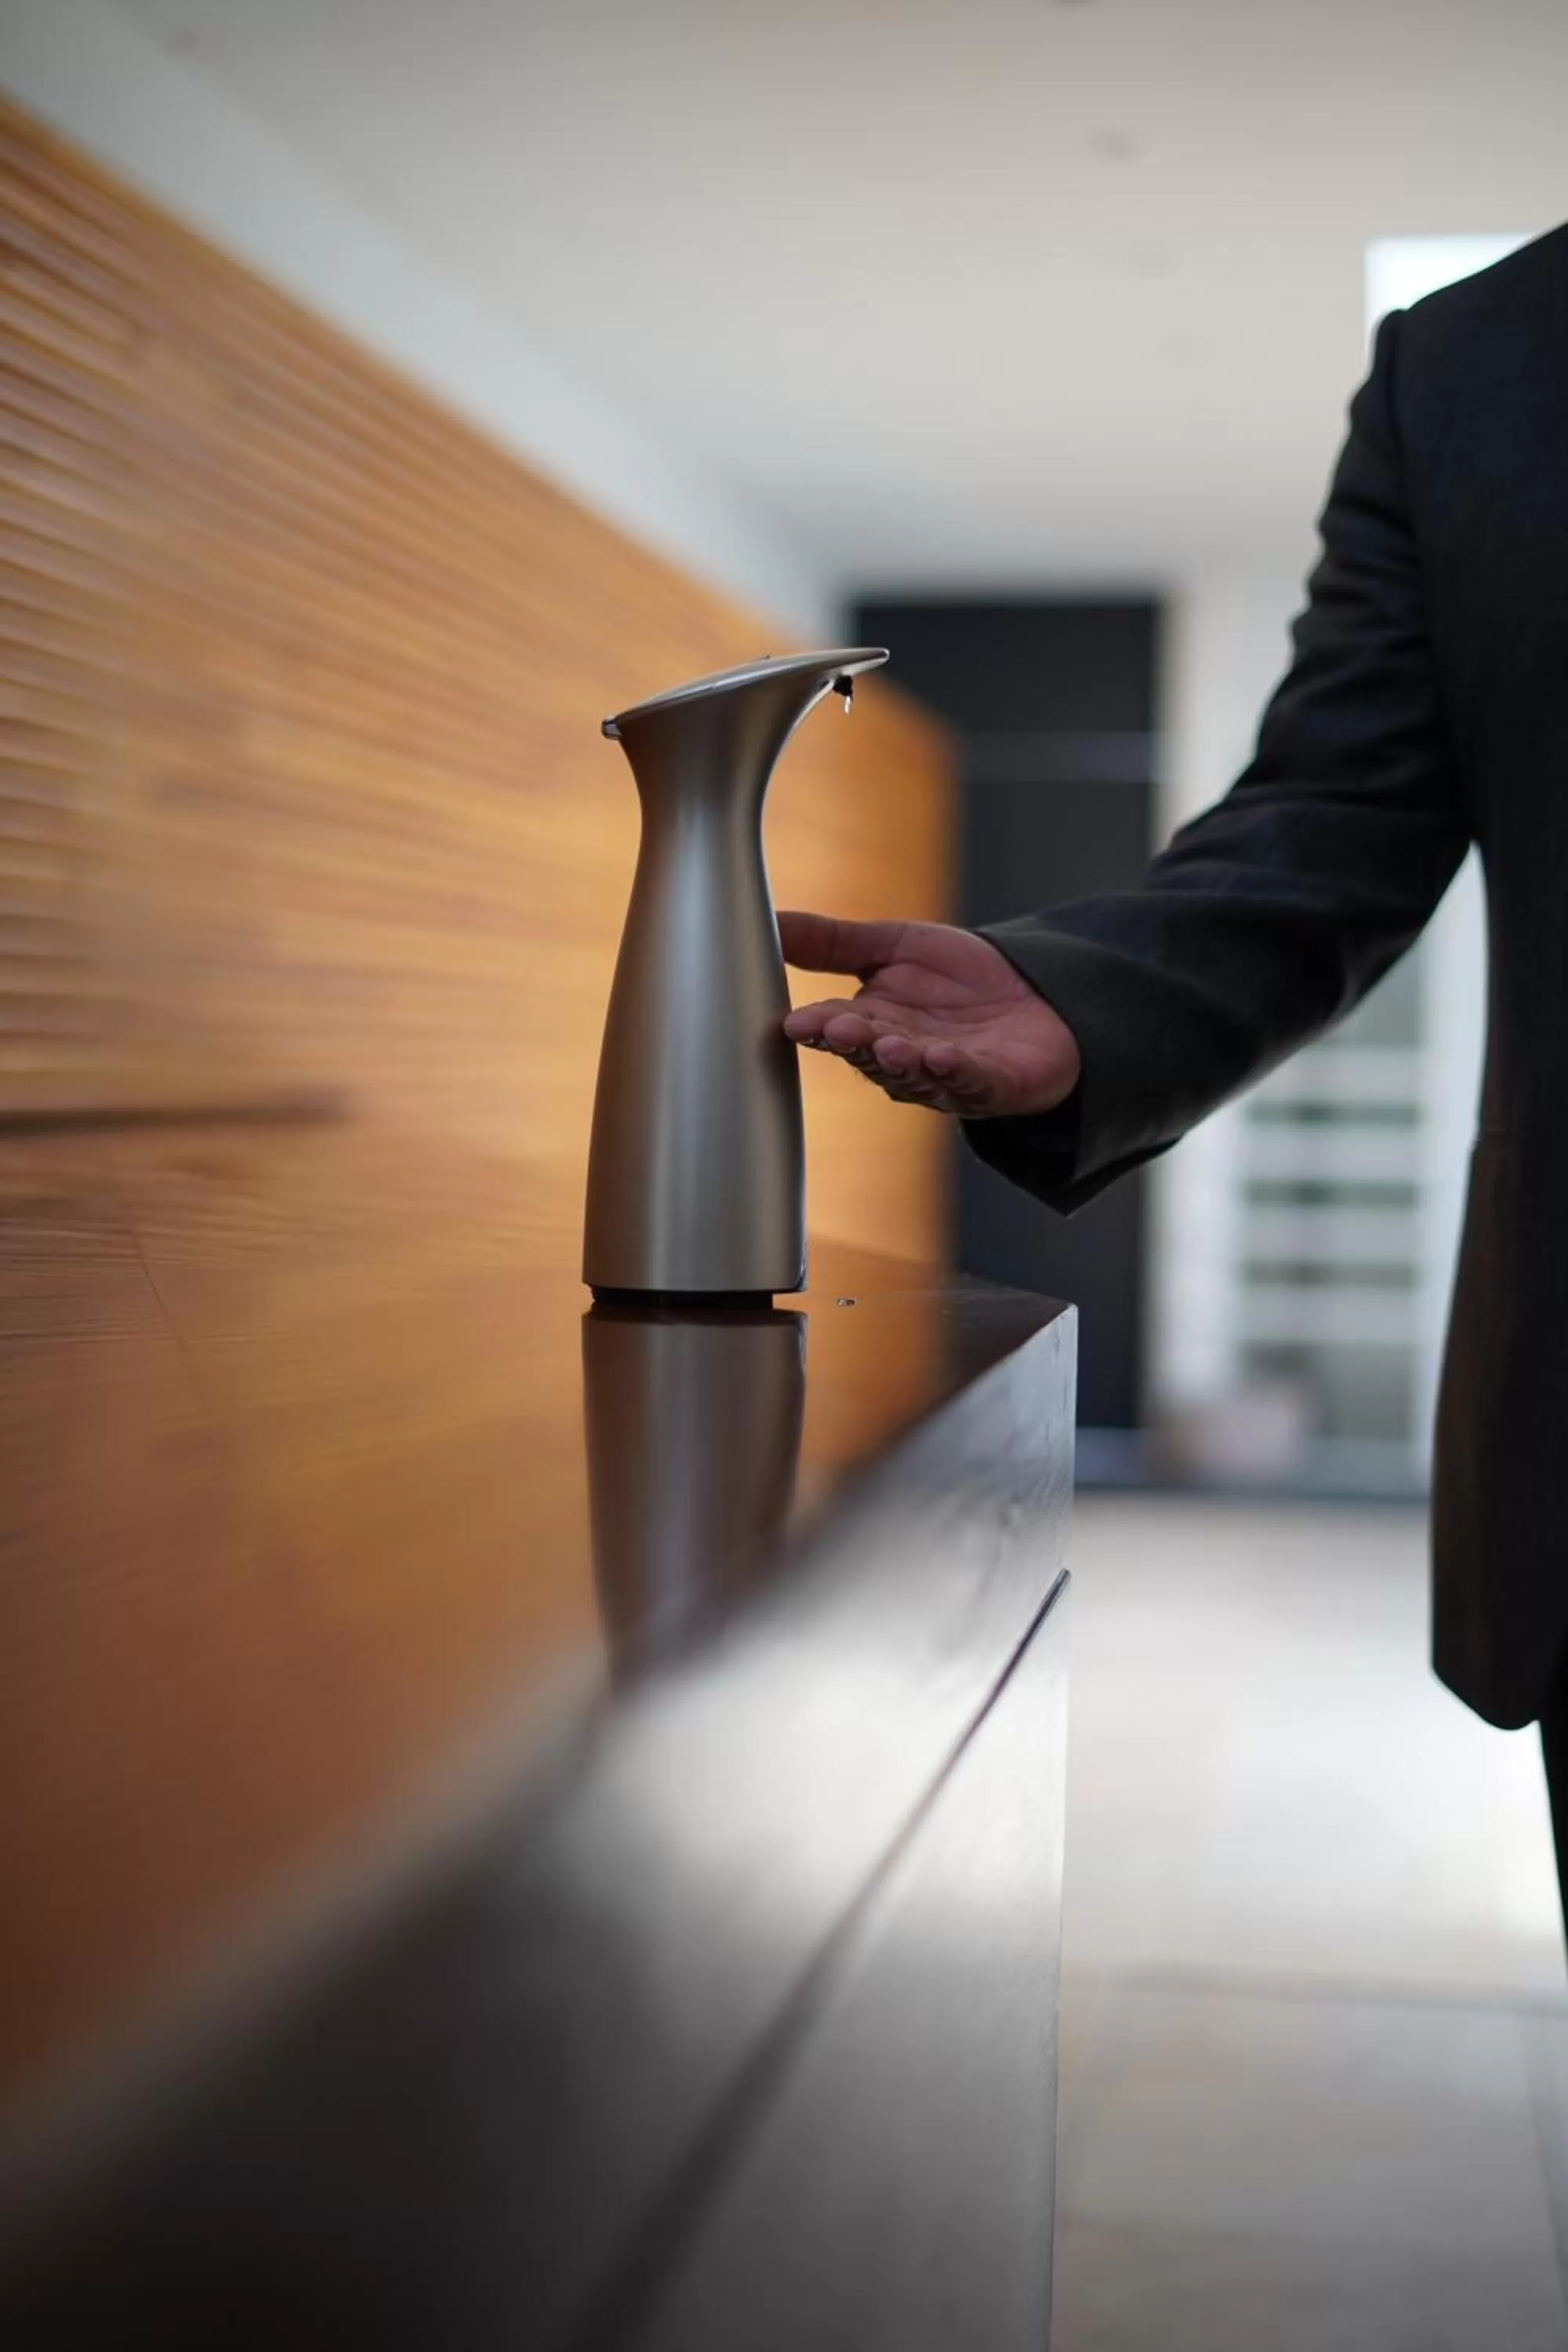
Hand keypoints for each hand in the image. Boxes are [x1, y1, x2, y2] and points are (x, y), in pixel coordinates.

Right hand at [779, 912, 1080, 1118]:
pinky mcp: (992, 1083)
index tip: (794, 1022)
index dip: (818, 1027)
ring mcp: (946, 1076)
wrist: (1037, 998)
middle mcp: (902, 1057)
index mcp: (872, 1025)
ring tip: (887, 1046)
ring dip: (900, 1062)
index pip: (837, 1027)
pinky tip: (943, 1057)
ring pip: (915, 1074)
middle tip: (835, 1030)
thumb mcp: (892, 946)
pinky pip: (971, 1080)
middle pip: (870, 1054)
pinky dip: (956, 1072)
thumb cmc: (958, 980)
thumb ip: (831, 941)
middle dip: (854, 1043)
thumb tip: (765, 919)